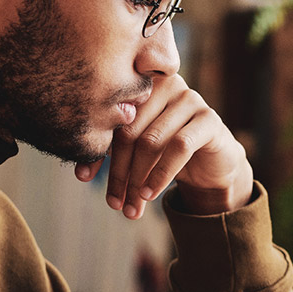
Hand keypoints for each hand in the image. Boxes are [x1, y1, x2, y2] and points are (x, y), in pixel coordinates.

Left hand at [73, 75, 252, 217]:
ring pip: (151, 141)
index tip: (83, 177)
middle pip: (129, 130)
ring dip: (138, 179)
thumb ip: (112, 151)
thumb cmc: (167, 153)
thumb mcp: (136, 150)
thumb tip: (81, 174)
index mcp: (140, 84)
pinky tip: (150, 194)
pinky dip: (161, 174)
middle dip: (119, 172)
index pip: (110, 117)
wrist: (211, 164)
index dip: (95, 149)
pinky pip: (180, 146)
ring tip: (131, 207)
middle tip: (113, 203)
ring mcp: (189, 98)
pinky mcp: (209, 119)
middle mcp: (165, 84)